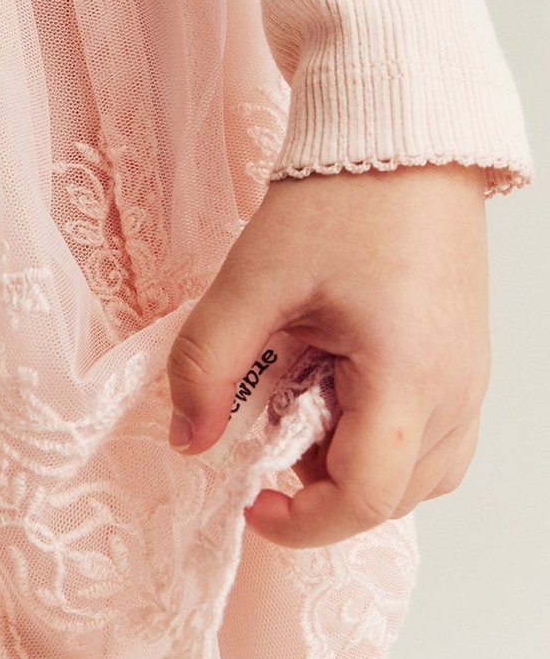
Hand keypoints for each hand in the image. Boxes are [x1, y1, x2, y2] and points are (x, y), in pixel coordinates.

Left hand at [165, 162, 490, 548]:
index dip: (302, 519)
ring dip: (353, 464)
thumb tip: (187, 439)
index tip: (250, 498)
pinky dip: (384, 438)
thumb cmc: (340, 198)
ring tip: (303, 397)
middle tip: (266, 425)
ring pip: (421, 476)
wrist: (403, 140)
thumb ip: (210, 363)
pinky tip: (338, 385)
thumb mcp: (253, 279)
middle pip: (393, 497)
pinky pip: (436, 439)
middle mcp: (456, 391)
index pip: (365, 497)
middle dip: (320, 485)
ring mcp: (470, 379)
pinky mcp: (467, 363)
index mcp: (408, 375)